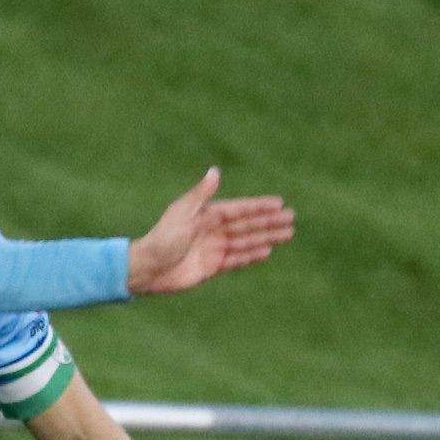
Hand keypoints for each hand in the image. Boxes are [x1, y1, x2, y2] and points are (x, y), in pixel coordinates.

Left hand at [126, 169, 294, 298]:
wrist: (148, 268)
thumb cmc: (163, 238)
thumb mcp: (183, 213)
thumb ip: (202, 194)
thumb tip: (216, 171)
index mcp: (207, 215)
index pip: (240, 209)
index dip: (260, 206)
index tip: (280, 203)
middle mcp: (213, 230)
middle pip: (248, 225)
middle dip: (269, 221)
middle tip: (291, 218)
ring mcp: (214, 249)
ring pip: (247, 241)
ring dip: (266, 237)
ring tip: (287, 234)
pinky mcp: (212, 266)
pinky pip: (237, 259)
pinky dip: (252, 255)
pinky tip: (267, 251)